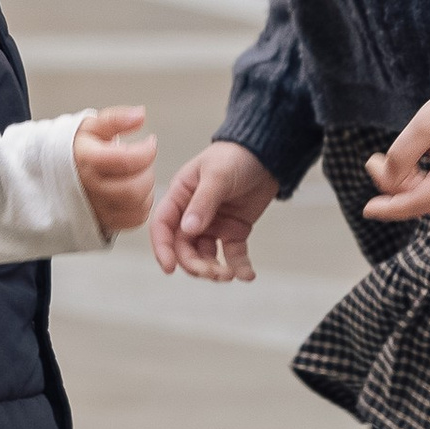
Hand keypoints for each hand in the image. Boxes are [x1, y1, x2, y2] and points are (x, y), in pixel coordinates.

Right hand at [73, 107, 157, 237]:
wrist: (57, 173)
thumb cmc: (78, 148)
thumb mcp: (92, 126)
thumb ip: (117, 119)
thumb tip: (140, 115)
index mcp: (86, 160)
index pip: (125, 161)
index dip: (146, 151)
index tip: (149, 142)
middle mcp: (89, 188)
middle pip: (133, 189)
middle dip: (147, 172)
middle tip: (143, 160)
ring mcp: (96, 208)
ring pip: (137, 206)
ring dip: (146, 188)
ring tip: (137, 174)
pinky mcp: (104, 221)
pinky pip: (136, 219)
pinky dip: (143, 205)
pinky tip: (134, 190)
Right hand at [150, 140, 279, 280]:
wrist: (267, 153)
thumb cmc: (235, 156)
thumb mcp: (217, 175)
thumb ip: (203, 202)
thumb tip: (188, 229)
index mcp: (180, 196)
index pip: (163, 226)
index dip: (162, 248)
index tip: (170, 268)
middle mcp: (192, 214)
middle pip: (184, 248)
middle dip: (196, 264)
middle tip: (213, 273)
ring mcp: (213, 224)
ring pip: (206, 256)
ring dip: (215, 270)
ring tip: (231, 275)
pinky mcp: (233, 231)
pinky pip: (232, 255)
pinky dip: (239, 267)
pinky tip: (247, 275)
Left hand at [363, 80, 429, 224]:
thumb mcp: (425, 124)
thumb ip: (402, 154)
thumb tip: (386, 179)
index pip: (417, 203)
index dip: (390, 208)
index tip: (367, 209)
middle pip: (424, 202)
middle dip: (396, 189)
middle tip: (375, 163)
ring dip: (409, 185)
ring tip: (389, 161)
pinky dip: (425, 182)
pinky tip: (413, 164)